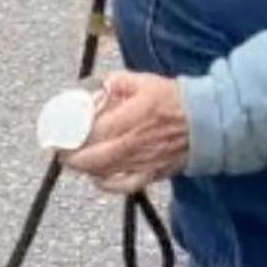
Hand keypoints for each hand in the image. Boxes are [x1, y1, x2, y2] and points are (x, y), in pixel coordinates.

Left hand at [62, 71, 189, 194]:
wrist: (207, 122)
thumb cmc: (174, 100)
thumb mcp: (144, 81)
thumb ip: (118, 82)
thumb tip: (98, 85)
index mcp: (133, 117)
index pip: (94, 132)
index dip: (72, 136)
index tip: (59, 133)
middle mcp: (135, 142)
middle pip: (95, 157)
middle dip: (71, 156)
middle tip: (59, 151)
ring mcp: (144, 161)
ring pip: (106, 172)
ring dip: (84, 168)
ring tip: (72, 161)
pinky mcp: (153, 173)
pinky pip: (126, 185)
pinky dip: (108, 185)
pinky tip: (97, 179)